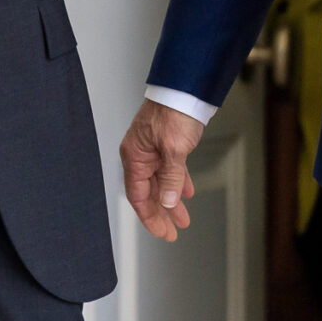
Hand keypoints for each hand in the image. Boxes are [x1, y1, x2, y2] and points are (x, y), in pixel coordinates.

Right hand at [120, 99, 206, 241]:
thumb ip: (171, 178)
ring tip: (182, 219)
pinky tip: (186, 193)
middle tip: (172, 232)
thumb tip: (167, 202)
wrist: (186, 89)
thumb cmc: (174, 111)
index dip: (149, 216)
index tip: (161, 232)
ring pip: (161, 183)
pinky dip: (177, 183)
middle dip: (161, 214)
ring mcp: (153, 150)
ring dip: (171, 201)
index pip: (138, 195)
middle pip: (149, 192)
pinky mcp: (166, 144)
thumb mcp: (175, 149)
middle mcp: (141, 155)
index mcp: (135, 157)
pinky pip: (169, 170)